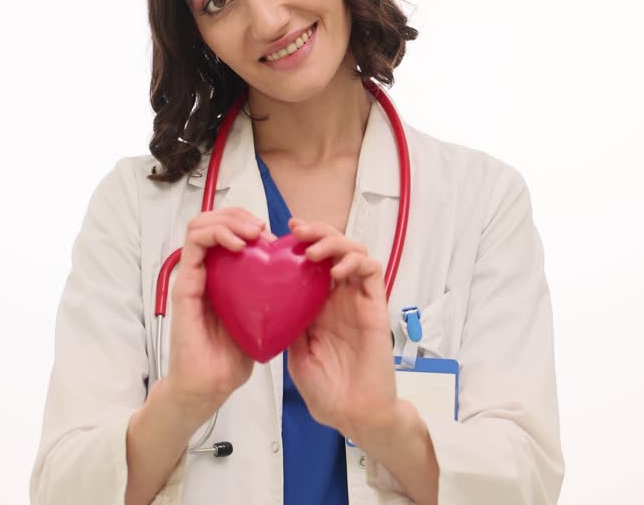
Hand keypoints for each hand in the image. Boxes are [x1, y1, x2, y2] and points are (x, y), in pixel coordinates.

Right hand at [165, 207, 275, 418]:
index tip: (276, 238)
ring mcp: (193, 275)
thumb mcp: (263, 317)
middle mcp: (205, 271)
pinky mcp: (185, 283)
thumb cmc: (233, 356)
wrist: (210, 385)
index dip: (251, 224)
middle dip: (241, 215)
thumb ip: (272, 295)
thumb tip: (300, 277)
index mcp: (222, 276)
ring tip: (252, 233)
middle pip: (215, 221)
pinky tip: (239, 245)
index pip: (229, 231)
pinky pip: (195, 243)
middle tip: (262, 229)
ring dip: (229, 219)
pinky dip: (217, 233)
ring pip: (202, 223)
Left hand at [284, 217, 397, 441]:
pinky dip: (355, 262)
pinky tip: (336, 271)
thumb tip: (266, 298)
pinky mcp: (377, 307)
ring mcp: (359, 300)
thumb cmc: (326, 391)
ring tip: (313, 249)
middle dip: (316, 232)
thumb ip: (287, 323)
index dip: (298, 244)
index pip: (312, 262)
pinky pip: (372, 272)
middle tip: (297, 230)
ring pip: (354, 251)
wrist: (353, 414)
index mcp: (319, 306)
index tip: (277, 235)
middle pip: (334, 248)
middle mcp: (340, 298)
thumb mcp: (294, 352)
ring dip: (334, 242)